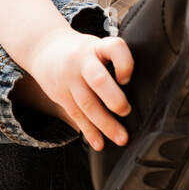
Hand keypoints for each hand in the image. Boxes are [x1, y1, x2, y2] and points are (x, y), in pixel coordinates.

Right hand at [25, 27, 133, 150]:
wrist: (44, 49)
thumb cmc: (81, 52)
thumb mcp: (97, 46)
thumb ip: (115, 62)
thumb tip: (144, 91)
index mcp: (96, 47)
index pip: (114, 47)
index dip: (124, 63)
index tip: (128, 79)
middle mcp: (82, 62)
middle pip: (97, 79)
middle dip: (114, 98)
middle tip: (126, 111)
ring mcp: (69, 79)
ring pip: (87, 103)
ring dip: (105, 124)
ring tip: (121, 138)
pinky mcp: (61, 95)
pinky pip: (76, 115)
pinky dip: (89, 131)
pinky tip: (99, 143)